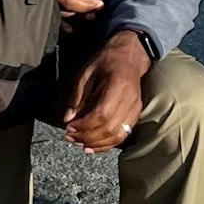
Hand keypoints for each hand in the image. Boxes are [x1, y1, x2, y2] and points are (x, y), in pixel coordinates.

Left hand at [61, 32, 149, 153]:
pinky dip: (107, 145)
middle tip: (70, 137)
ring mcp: (135, 109)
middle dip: (87, 137)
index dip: (84, 125)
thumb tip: (68, 119)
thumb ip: (77, 97)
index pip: (102, 114)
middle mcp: (130, 100)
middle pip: (109, 128)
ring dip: (96, 144)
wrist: (129, 56)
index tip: (69, 127)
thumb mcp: (86, 73)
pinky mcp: (136, 115)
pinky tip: (92, 147)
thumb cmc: (106, 62)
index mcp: (118, 86)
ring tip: (78, 143)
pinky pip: (123, 135)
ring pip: (117, 136)